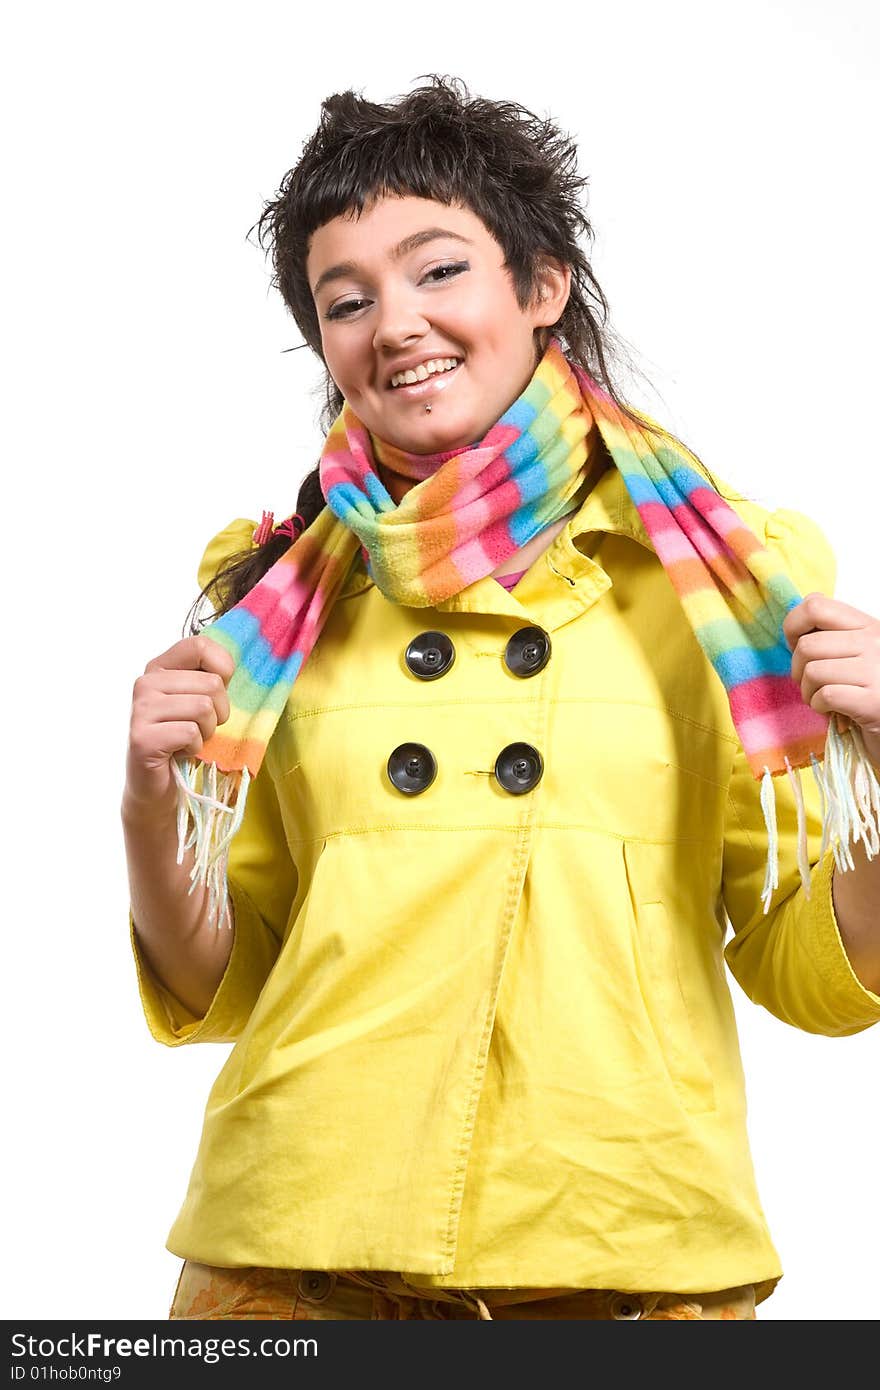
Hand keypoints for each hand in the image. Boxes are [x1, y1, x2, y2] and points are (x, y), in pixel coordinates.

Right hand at [123, 635, 234, 818]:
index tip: (218, 693)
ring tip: (190, 740)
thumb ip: (211, 677)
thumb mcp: (200, 701)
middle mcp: (146, 683)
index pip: (200, 645)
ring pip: (204, 708)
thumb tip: (237, 662)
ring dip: (207, 732)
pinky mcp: (142, 738)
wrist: (159, 786)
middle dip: (218, 713)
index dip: (223, 669)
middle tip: (199, 728)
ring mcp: (141, 709)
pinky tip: (180, 753)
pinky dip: (195, 748)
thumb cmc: (185, 741)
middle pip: (212, 684)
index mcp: (160, 667)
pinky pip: (191, 733)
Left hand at [783, 593, 879, 770]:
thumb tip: (798, 615)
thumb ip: (833, 633)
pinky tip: (831, 710)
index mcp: (868, 625)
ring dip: (807, 691)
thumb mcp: (857, 652)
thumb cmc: (870, 688)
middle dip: (797, 669)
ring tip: (821, 698)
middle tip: (810, 683)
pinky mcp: (872, 702)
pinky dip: (819, 706)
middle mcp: (874, 642)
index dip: (793, 626)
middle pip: (807, 645)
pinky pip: (824, 696)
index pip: (816, 606)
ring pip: (812, 671)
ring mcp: (875, 671)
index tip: (797, 646)